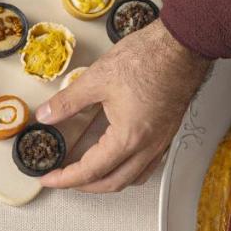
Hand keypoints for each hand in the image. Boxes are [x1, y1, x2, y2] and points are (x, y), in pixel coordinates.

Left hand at [35, 20, 211, 192]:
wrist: (184, 44)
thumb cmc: (148, 57)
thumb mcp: (97, 78)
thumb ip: (67, 102)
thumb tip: (46, 115)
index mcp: (128, 138)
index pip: (90, 171)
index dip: (64, 178)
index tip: (48, 177)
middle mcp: (148, 146)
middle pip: (112, 183)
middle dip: (83, 186)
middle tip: (62, 178)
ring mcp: (161, 141)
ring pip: (133, 178)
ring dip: (107, 181)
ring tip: (87, 174)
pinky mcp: (167, 132)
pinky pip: (148, 165)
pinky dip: (128, 170)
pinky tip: (116, 159)